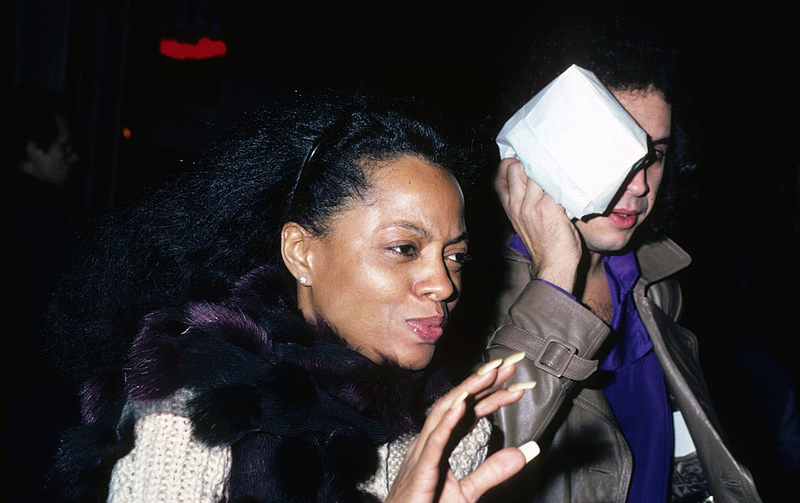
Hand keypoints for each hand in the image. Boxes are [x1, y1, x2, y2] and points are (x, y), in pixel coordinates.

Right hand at [385, 356, 538, 502]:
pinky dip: (448, 421)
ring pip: (443, 413)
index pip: (467, 411)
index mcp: (438, 444)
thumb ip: (492, 471)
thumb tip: (522, 453)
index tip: (516, 383)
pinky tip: (462, 405)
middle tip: (507, 364)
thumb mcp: (467, 492)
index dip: (491, 394)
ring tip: (489, 374)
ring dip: (468, 391)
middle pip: (457, 403)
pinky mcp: (419, 471)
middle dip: (482, 381)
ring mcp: (421, 454)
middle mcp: (427, 442)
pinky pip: (434, 442)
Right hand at [494, 158, 581, 291]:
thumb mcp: (526, 223)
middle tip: (546, 161)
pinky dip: (565, 179)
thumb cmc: (546, 246)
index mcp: (511, 207)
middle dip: (530, 161)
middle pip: (515, 167)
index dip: (510, 162)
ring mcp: (531, 205)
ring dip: (550, 168)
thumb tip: (540, 180)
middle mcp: (517, 204)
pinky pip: (555, 183)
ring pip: (536, 172)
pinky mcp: (548, 208)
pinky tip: (573, 178)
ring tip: (563, 167)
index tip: (524, 158)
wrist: (554, 267)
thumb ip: (527, 202)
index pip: (501, 175)